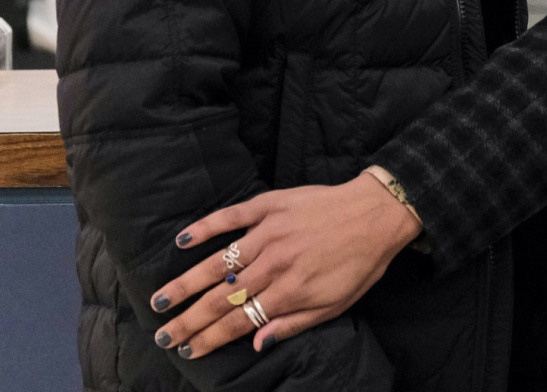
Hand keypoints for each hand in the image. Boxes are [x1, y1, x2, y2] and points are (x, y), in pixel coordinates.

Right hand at [148, 174, 421, 359]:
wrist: (380, 212)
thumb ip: (293, 325)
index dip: (210, 338)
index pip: (240, 321)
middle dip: (189, 319)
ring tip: (159, 300)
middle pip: (222, 297)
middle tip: (162, 333)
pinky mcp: (272, 205)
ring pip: (219, 262)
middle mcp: (276, 263)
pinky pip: (232, 216)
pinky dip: (205, 227)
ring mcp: (271, 232)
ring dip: (186, 283)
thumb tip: (255, 345)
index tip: (186, 349)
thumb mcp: (336, 304)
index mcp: (291, 291)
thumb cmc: (360, 263)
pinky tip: (182, 240)